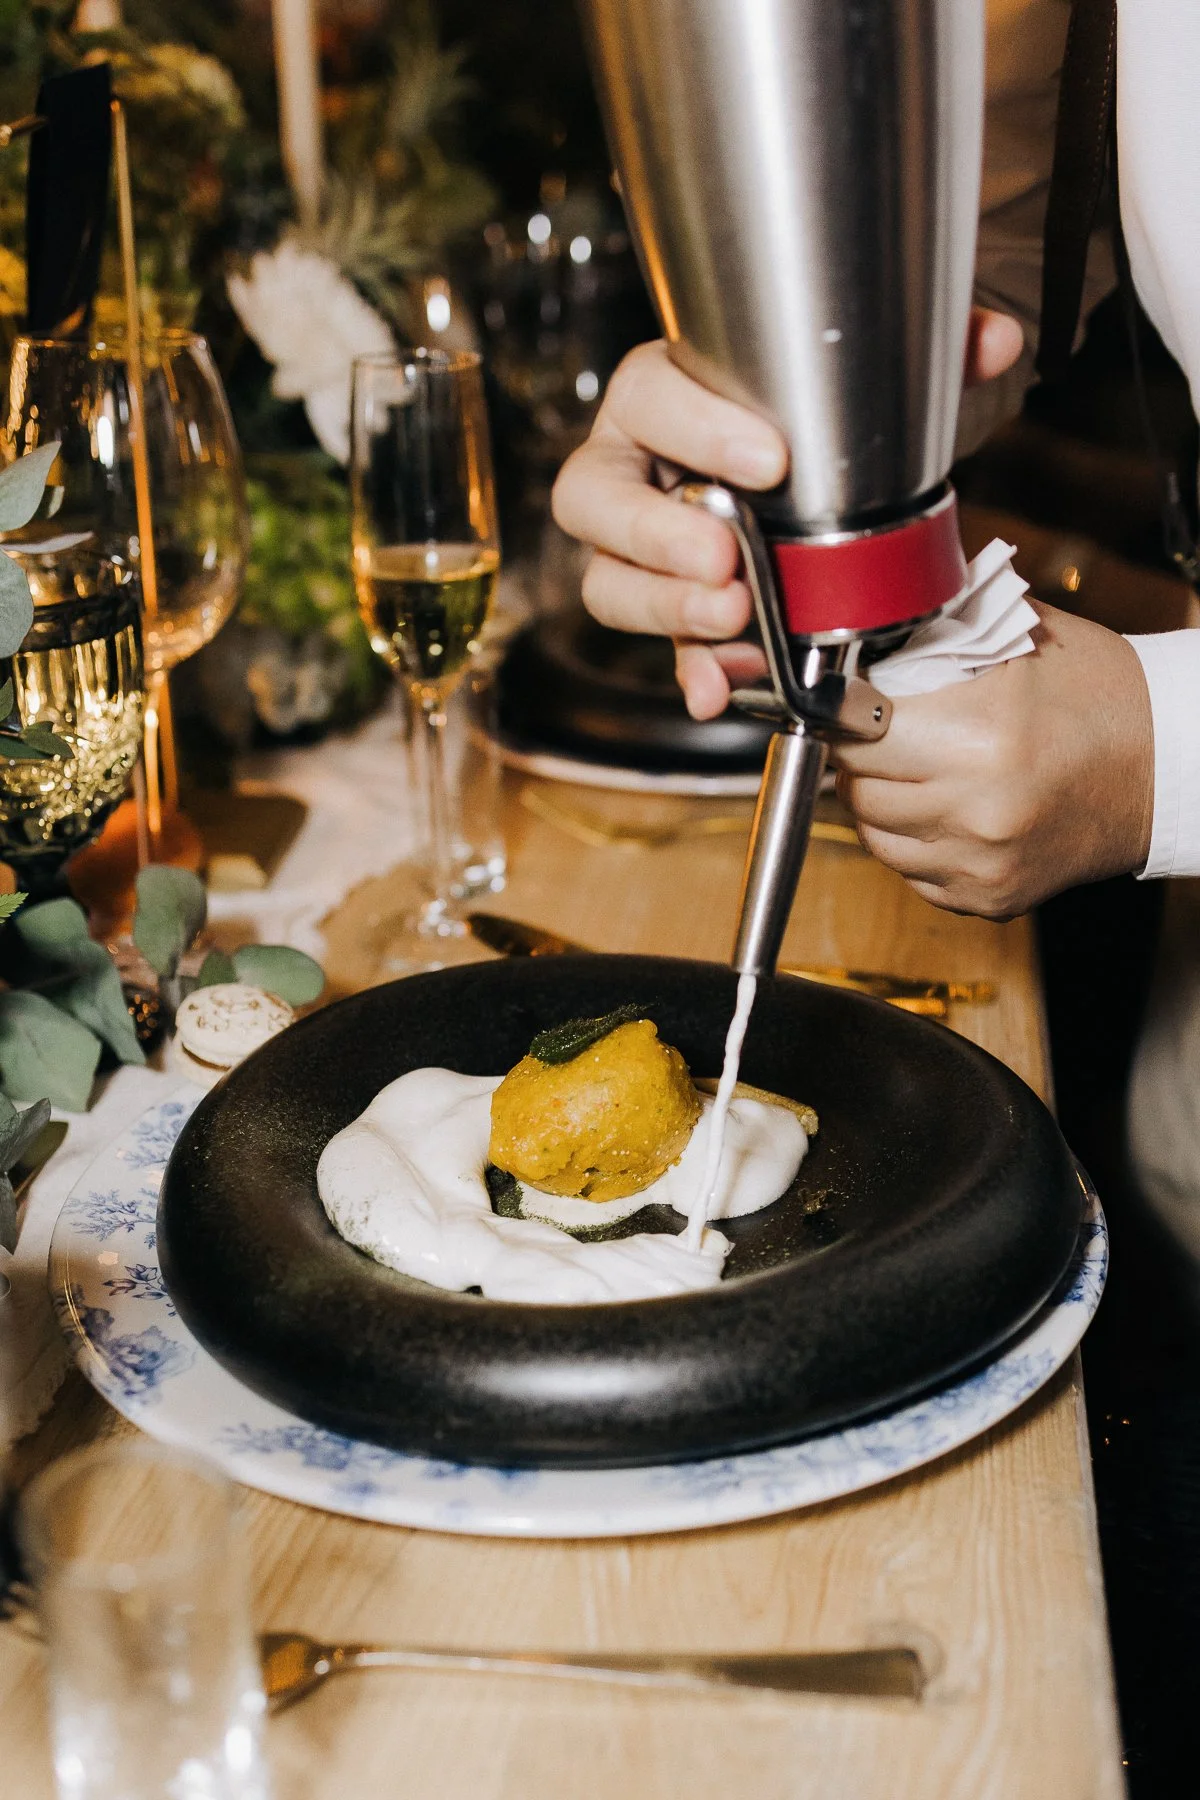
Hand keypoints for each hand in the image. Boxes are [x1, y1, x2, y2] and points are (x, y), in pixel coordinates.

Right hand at [552, 311, 1024, 718]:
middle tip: (727, 557)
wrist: (817, 474)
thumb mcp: (875, 376)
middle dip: (656, 533)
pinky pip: (658, 647)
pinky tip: (718, 691)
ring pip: (608, 579)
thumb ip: (932, 352)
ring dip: (666, 607)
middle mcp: (629, 467)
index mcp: (662, 393)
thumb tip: (995, 340)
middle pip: (593, 497)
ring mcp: (637, 547)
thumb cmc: (816, 418)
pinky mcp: (667, 610)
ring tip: (733, 617)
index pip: (648, 398)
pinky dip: (689, 671)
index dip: (696, 429)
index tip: (769, 459)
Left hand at [833, 603, 1154, 917]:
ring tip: (917, 772)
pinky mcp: (989, 897)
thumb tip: (864, 628)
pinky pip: (912, 873)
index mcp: (981, 737)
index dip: (849, 717)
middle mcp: (978, 810)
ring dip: (882, 804)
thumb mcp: (1020, 640)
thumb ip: (936, 634)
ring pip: (876, 838)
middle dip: (863, 759)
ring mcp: (982, 862)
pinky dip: (916, 843)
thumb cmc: (1100, 696)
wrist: (1168, 767)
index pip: (859, 734)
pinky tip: (948, 810)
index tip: (851, 706)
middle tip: (886, 736)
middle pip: (860, 789)